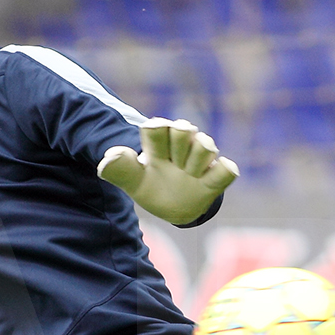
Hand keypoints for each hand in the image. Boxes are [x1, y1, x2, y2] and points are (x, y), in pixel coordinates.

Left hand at [97, 117, 238, 225]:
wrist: (175, 208)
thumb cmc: (152, 186)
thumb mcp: (133, 181)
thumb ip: (120, 169)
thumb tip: (106, 159)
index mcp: (159, 143)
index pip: (158, 125)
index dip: (155, 133)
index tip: (150, 156)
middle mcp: (182, 146)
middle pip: (185, 128)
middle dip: (177, 146)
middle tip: (171, 164)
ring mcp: (201, 161)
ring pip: (206, 145)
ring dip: (195, 162)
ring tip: (188, 174)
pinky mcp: (216, 177)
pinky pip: (227, 169)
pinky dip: (221, 171)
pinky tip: (206, 178)